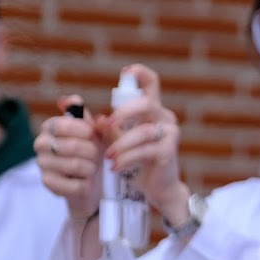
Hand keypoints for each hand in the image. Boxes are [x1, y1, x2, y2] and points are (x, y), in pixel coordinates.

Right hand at [36, 96, 103, 220]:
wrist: (94, 180)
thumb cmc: (95, 150)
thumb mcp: (100, 133)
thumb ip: (89, 117)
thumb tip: (72, 100)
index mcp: (51, 127)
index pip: (60, 124)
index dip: (80, 129)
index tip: (92, 134)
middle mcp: (42, 143)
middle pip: (71, 146)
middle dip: (92, 151)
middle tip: (96, 154)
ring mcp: (42, 164)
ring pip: (74, 165)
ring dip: (91, 168)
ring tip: (92, 168)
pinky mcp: (47, 183)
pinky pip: (73, 184)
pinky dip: (86, 184)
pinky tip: (85, 181)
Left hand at [102, 64, 187, 221]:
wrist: (158, 187)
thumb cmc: (138, 160)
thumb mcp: (119, 140)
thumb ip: (108, 128)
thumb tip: (91, 116)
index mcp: (152, 110)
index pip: (152, 83)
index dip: (140, 73)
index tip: (124, 72)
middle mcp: (164, 117)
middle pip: (146, 103)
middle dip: (123, 113)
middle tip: (106, 125)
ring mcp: (169, 134)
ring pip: (142, 131)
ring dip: (120, 144)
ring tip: (108, 157)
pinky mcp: (168, 151)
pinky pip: (144, 151)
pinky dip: (127, 159)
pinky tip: (116, 167)